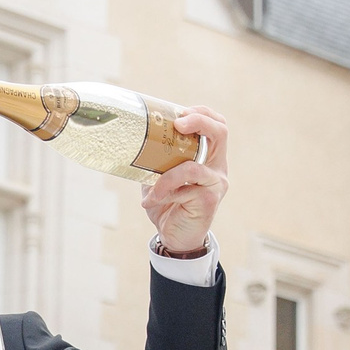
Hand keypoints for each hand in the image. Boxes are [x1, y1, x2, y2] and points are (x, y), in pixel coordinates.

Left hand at [141, 107, 228, 258]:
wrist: (175, 237)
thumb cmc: (169, 204)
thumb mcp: (159, 175)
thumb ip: (155, 158)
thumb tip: (129, 137)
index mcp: (210, 156)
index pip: (217, 124)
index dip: (201, 113)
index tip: (179, 112)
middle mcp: (218, 167)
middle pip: (220, 132)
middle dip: (198, 121)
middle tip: (177, 123)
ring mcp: (216, 183)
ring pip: (194, 166)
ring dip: (166, 174)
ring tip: (150, 187)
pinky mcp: (209, 200)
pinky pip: (185, 188)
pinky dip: (163, 191)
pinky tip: (151, 202)